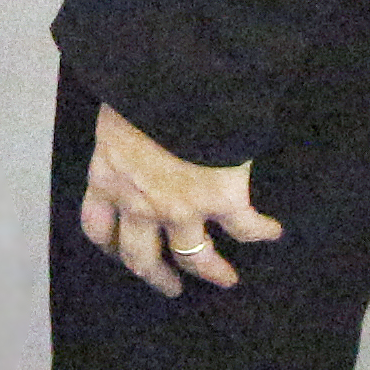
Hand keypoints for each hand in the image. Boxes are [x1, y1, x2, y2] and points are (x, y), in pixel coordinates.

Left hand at [80, 101, 282, 294]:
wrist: (177, 81)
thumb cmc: (136, 88)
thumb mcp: (113, 114)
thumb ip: (119, 138)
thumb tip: (127, 134)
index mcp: (108, 177)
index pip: (97, 226)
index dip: (110, 245)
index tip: (120, 254)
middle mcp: (140, 203)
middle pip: (141, 256)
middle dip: (156, 276)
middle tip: (169, 287)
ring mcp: (182, 208)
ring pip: (195, 257)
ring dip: (211, 272)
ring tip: (225, 280)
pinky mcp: (223, 201)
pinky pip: (246, 228)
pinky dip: (261, 231)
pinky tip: (271, 231)